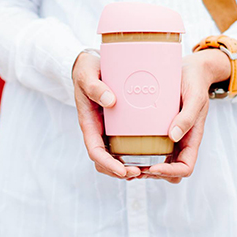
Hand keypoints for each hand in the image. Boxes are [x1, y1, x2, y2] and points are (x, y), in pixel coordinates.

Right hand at [72, 52, 141, 179]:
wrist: (90, 64)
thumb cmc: (87, 69)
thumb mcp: (87, 75)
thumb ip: (95, 87)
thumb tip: (110, 101)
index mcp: (89, 123)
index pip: (95, 152)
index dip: (108, 164)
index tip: (122, 171)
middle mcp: (98, 130)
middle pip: (105, 161)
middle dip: (120, 171)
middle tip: (140, 172)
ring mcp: (107, 128)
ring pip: (115, 156)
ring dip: (128, 166)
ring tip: (146, 169)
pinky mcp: (118, 124)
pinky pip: (124, 144)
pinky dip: (133, 153)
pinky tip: (149, 154)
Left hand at [138, 48, 231, 183]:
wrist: (190, 70)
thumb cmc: (195, 82)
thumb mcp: (195, 97)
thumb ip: (187, 116)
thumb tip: (173, 136)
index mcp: (192, 138)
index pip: (185, 168)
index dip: (170, 172)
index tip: (153, 167)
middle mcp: (180, 141)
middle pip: (169, 172)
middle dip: (153, 174)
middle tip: (133, 167)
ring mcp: (169, 137)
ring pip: (158, 164)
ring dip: (144, 168)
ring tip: (126, 163)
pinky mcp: (158, 129)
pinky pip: (149, 148)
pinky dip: (138, 153)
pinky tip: (124, 148)